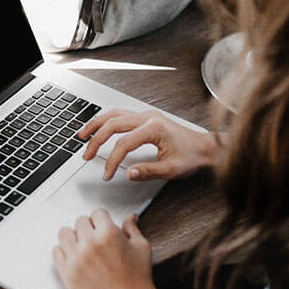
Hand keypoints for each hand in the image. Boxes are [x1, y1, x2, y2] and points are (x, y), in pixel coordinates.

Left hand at [53, 210, 164, 288]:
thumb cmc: (139, 279)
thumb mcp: (141, 247)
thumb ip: (132, 229)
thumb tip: (130, 217)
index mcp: (108, 234)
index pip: (97, 213)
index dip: (103, 220)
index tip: (104, 226)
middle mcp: (89, 244)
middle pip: (80, 221)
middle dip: (89, 227)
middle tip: (96, 238)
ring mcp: (76, 259)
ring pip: (64, 233)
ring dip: (74, 237)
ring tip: (83, 245)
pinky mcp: (67, 274)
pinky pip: (56, 252)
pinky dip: (64, 252)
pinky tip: (74, 257)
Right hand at [78, 109, 218, 180]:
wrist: (206, 147)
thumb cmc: (192, 157)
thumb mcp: (171, 170)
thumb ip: (148, 171)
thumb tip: (128, 173)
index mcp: (154, 128)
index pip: (123, 143)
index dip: (112, 160)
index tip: (107, 174)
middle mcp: (148, 117)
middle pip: (113, 124)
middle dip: (96, 140)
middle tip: (86, 155)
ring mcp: (147, 115)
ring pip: (114, 114)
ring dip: (96, 124)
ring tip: (82, 135)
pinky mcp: (146, 117)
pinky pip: (121, 114)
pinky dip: (106, 120)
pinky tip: (99, 127)